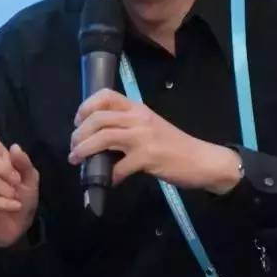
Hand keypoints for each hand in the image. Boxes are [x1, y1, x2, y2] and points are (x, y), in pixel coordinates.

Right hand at [0, 115, 39, 247]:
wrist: (17, 226)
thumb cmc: (22, 196)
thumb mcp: (30, 180)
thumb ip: (24, 164)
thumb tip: (14, 148)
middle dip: (2, 168)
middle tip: (16, 181)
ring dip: (4, 189)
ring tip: (15, 197)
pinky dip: (0, 203)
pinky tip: (12, 206)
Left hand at [68, 90, 241, 193]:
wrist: (202, 159)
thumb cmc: (175, 145)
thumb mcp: (151, 127)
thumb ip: (128, 127)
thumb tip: (98, 139)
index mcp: (138, 108)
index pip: (106, 95)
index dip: (86, 106)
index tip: (78, 121)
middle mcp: (139, 118)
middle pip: (98, 118)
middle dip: (79, 134)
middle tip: (74, 147)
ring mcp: (143, 137)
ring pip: (103, 137)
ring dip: (84, 150)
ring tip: (77, 159)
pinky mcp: (147, 157)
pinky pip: (118, 167)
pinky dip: (108, 176)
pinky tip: (107, 181)